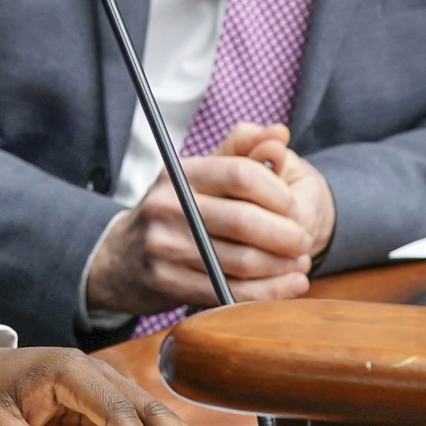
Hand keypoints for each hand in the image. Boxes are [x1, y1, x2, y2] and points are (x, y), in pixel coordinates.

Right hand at [85, 122, 334, 311]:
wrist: (120, 259)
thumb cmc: (176, 212)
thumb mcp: (200, 175)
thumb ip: (242, 152)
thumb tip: (279, 133)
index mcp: (179, 173)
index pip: (241, 174)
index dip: (278, 192)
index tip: (291, 206)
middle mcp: (167, 207)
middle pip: (244, 221)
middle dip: (287, 235)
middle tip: (304, 240)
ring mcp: (163, 247)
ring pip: (241, 261)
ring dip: (283, 266)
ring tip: (300, 263)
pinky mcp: (167, 283)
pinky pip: (230, 292)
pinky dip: (269, 292)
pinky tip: (289, 285)